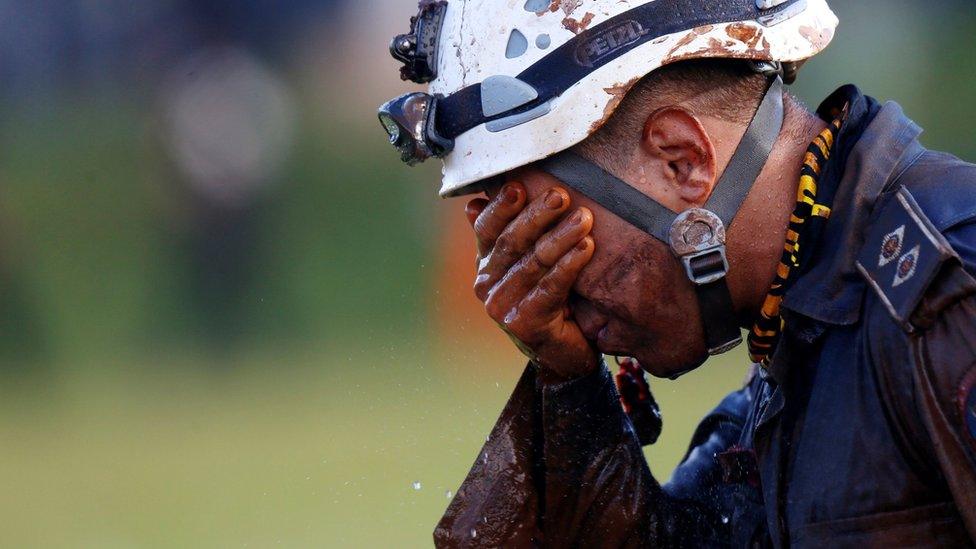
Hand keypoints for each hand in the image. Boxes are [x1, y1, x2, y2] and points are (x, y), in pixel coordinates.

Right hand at [465, 182, 600, 380]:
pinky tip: (587, 247)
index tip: (519, 185)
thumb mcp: (528, 263)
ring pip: (533, 262)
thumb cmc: (549, 299)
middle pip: (511, 241)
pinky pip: (550, 287)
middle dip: (537, 215)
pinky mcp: (524, 323)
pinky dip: (570, 265)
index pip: (486, 228)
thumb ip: (510, 234)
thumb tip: (475, 201)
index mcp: (485, 263)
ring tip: (584, 218)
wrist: (563, 353)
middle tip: (561, 195)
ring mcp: (502, 306)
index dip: (501, 206)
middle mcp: (486, 284)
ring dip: (560, 237)